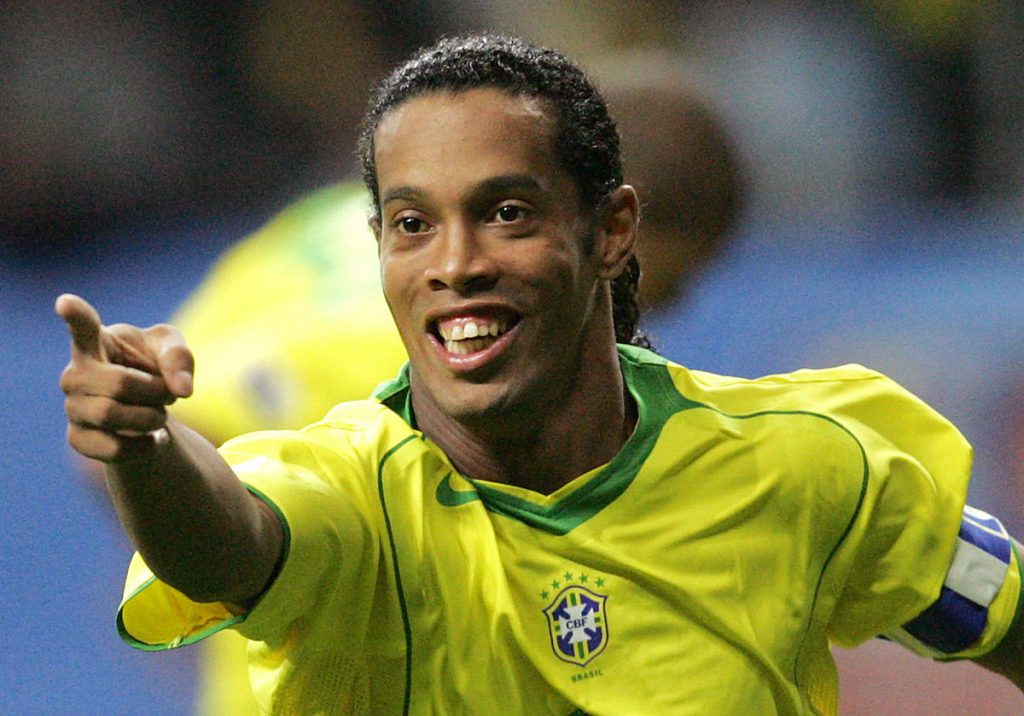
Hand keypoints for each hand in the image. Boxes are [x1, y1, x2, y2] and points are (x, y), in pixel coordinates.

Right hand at [56, 294, 193, 461]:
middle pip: (119, 384)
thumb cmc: (154, 366)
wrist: (147, 409)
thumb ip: (180, 359)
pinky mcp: (78, 439)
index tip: (66, 301)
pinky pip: (112, 449)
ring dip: (150, 417)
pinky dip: (145, 445)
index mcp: (97, 342)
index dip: (75, 315)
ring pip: (112, 416)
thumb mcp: (173, 351)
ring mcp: (73, 407)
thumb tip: (182, 389)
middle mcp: (75, 374)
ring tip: (157, 414)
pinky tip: (152, 438)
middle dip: (155, 391)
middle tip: (165, 393)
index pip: (84, 327)